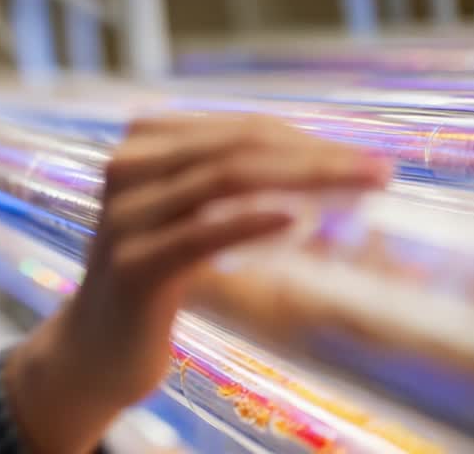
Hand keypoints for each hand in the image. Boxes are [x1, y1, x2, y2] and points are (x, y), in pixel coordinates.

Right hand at [3, 114, 391, 453]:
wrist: (96, 346)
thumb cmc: (157, 277)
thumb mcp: (190, 216)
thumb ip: (233, 184)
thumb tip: (328, 170)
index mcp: (141, 145)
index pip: (237, 128)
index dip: (304, 136)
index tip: (363, 157)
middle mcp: (126, 169)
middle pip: (234, 147)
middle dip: (314, 155)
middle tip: (377, 172)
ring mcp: (124, 216)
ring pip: (221, 180)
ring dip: (300, 181)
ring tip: (355, 190)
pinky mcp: (132, 266)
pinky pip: (198, 236)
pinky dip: (248, 222)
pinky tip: (291, 219)